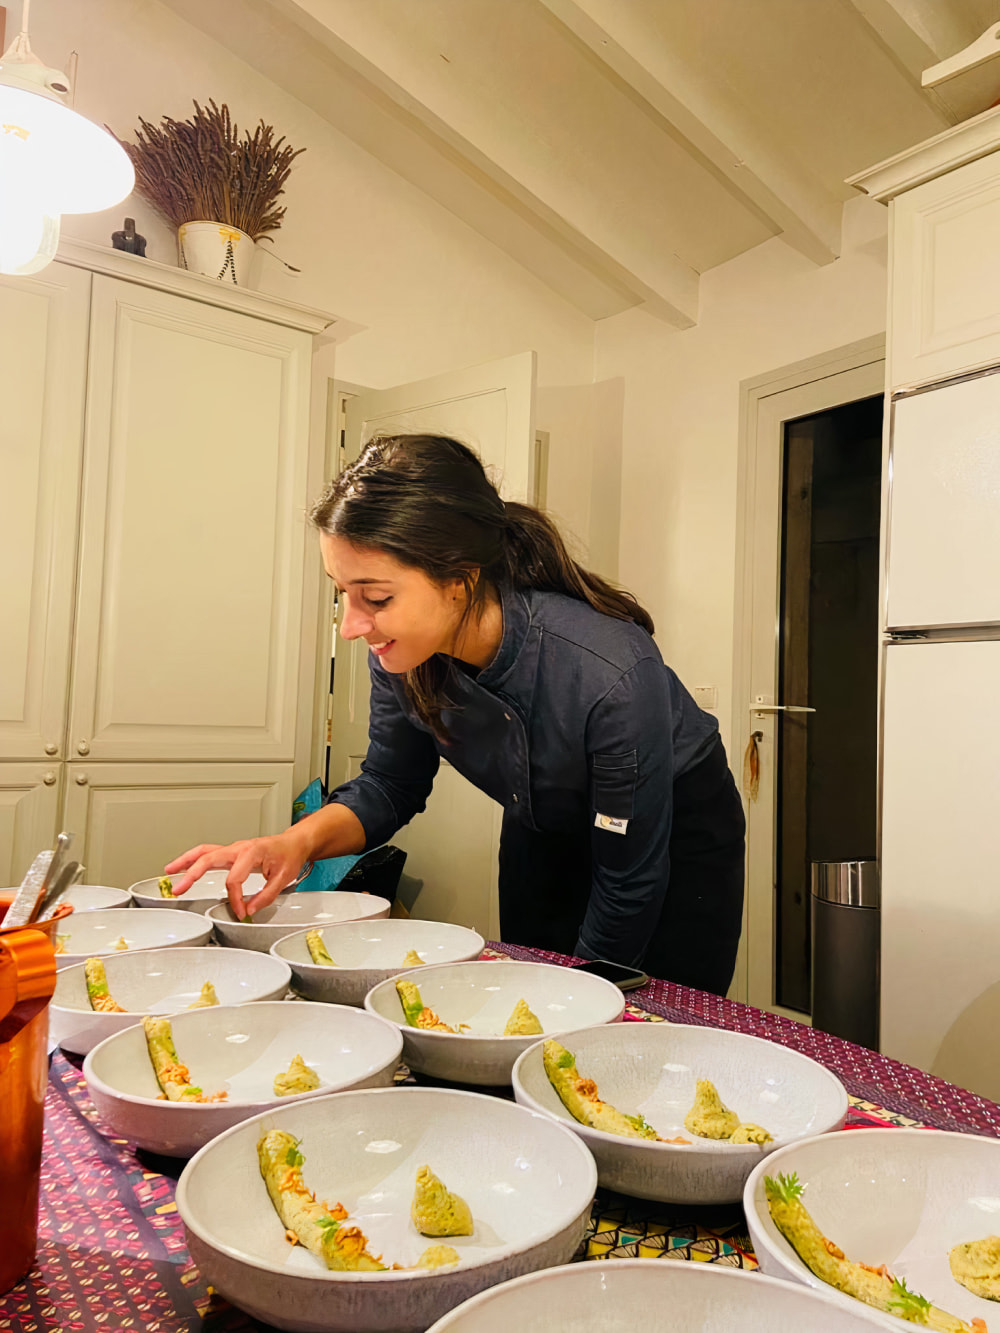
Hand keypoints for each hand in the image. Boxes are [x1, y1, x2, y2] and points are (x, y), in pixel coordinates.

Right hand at [164, 830, 310, 919]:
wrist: (293, 843)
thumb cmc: (288, 856)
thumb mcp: (284, 878)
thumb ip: (266, 896)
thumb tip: (249, 910)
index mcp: (252, 852)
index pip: (235, 879)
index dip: (235, 899)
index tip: (240, 912)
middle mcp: (239, 848)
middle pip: (209, 859)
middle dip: (192, 874)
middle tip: (178, 889)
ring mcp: (233, 849)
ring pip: (204, 852)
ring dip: (185, 861)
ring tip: (169, 871)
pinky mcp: (231, 852)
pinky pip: (208, 853)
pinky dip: (193, 859)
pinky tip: (182, 866)